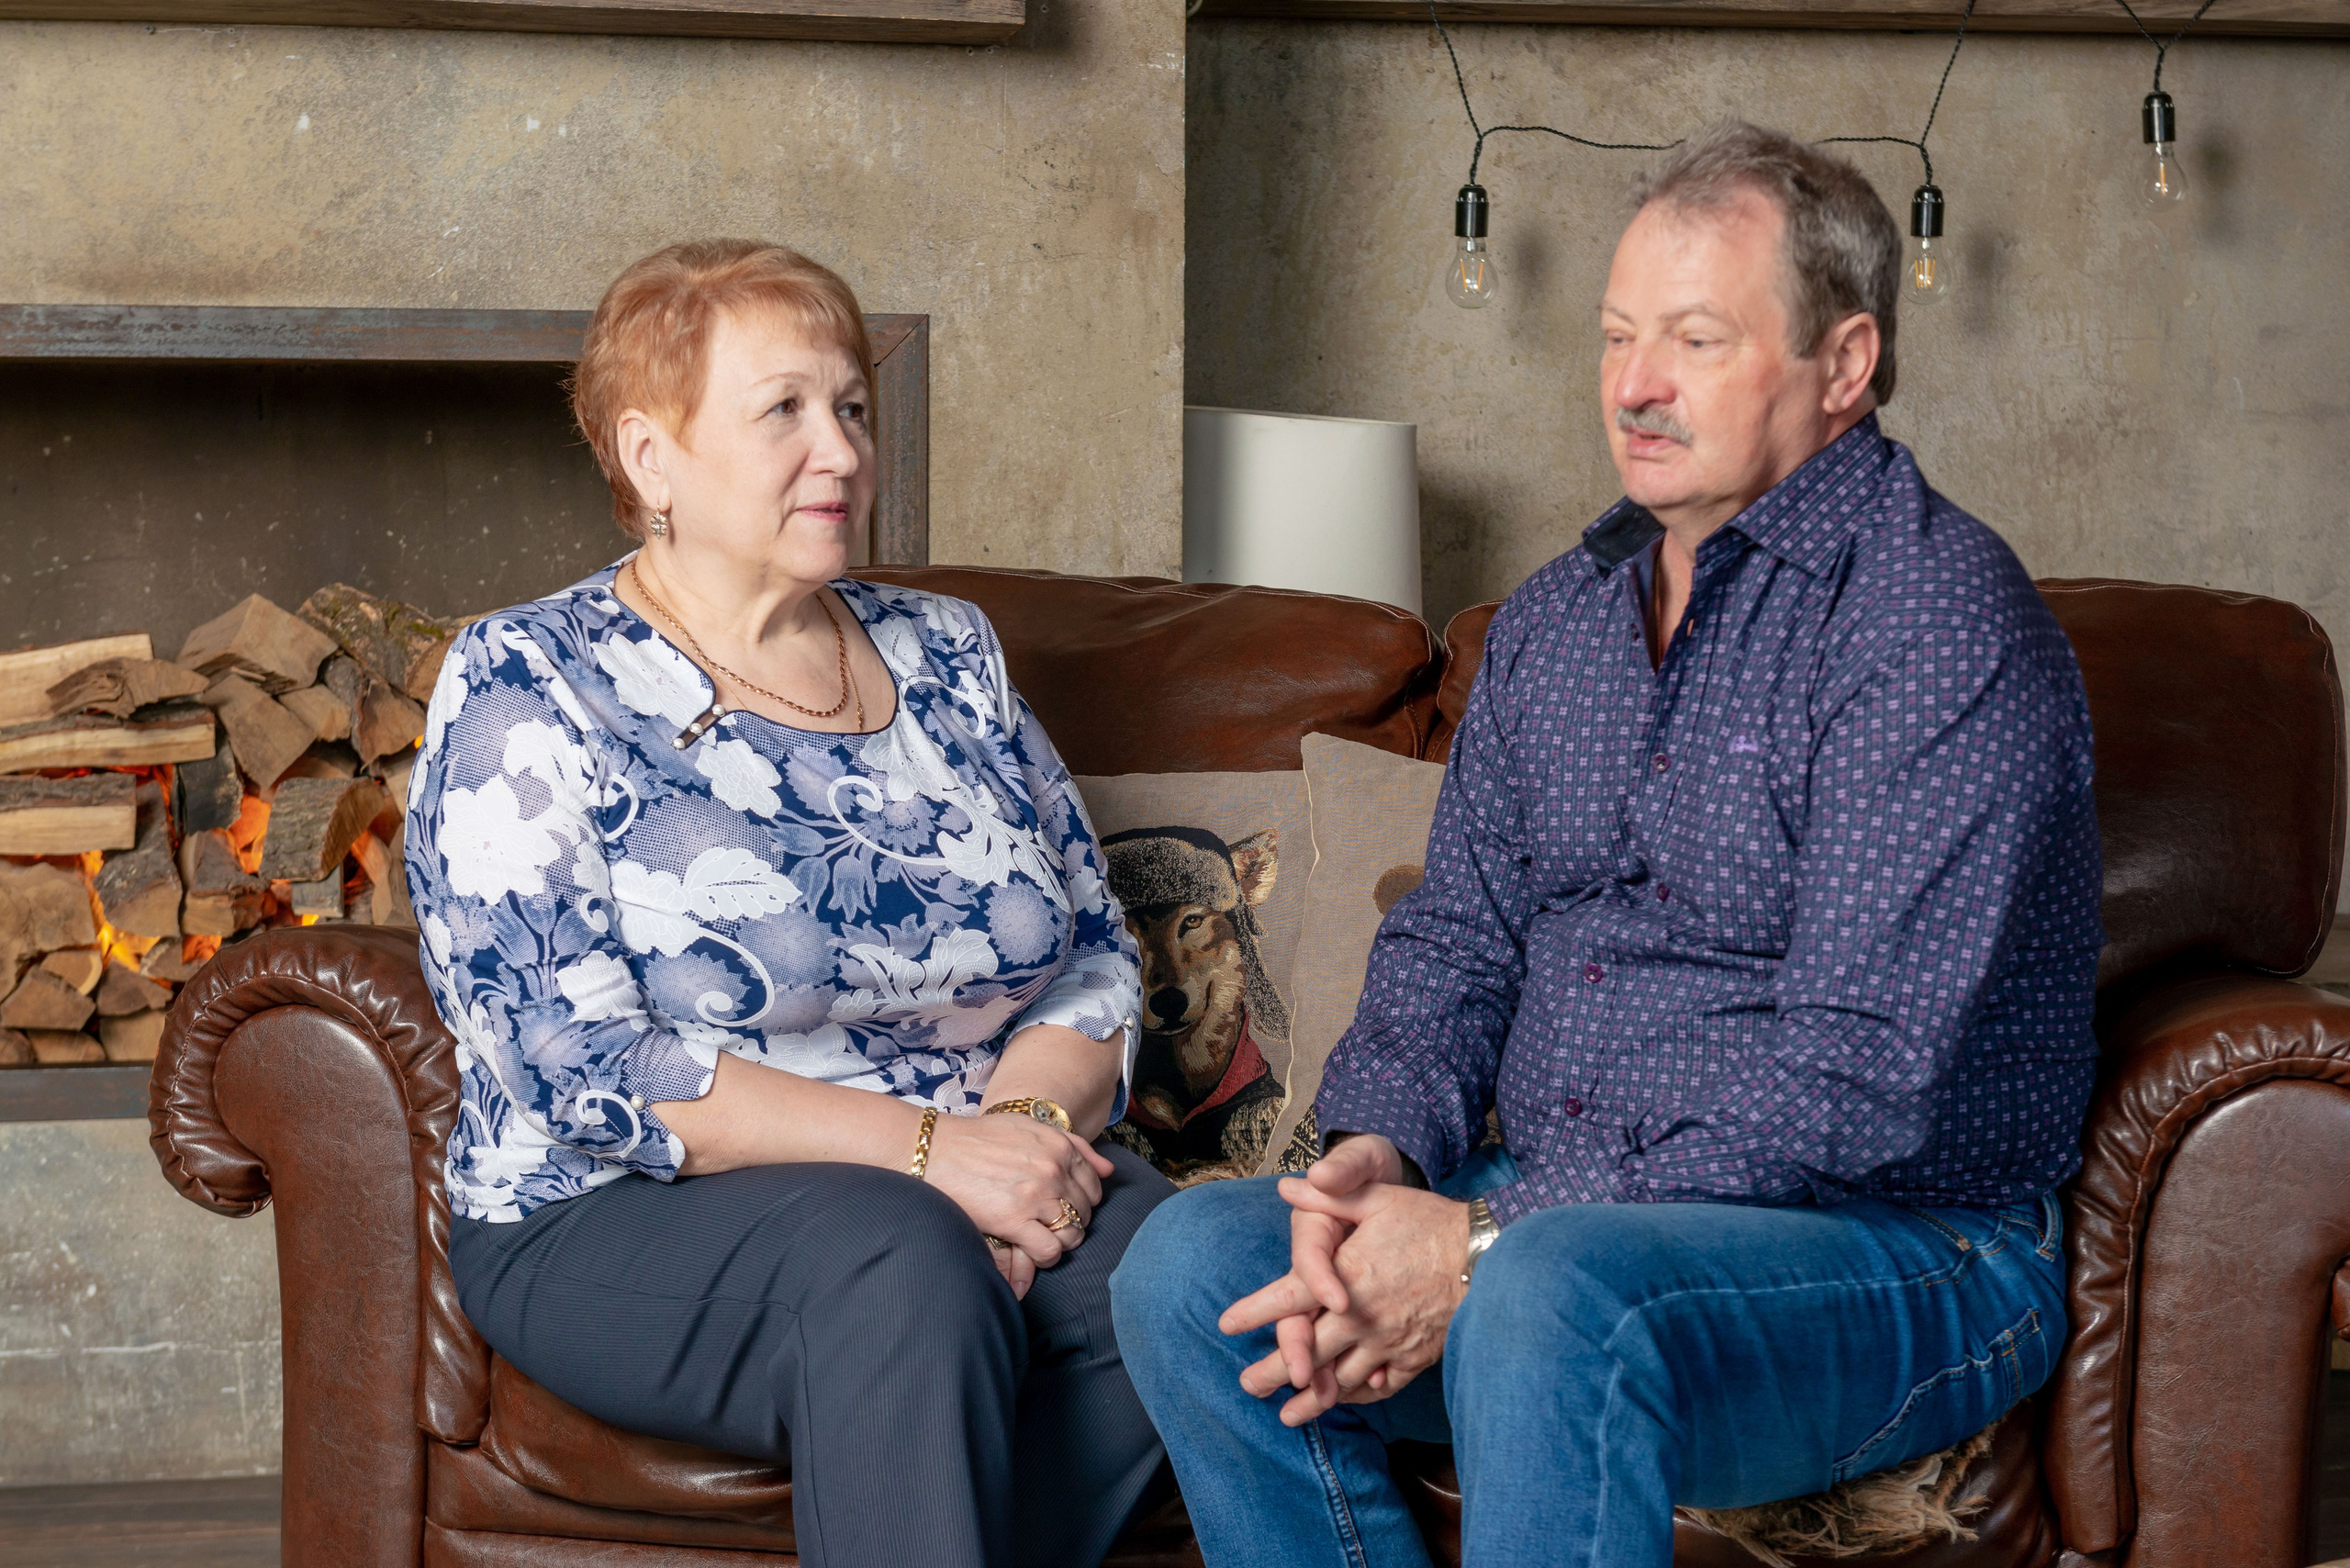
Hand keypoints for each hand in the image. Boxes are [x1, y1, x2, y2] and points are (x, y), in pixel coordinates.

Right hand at [923, 1112, 1112, 1297]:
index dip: (1082, 1202)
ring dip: (1061, 1241)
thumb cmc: (980, 1139)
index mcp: (1059, 1146)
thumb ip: (1073, 1145)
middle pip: (1085, 1212)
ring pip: (1073, 1234)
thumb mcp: (1030, 1127)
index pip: (1094, 1186)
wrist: (936, 1150)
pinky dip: (1046, 1256)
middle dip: (1072, 1223)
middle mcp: (1053, 1170)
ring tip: (1041, 1238)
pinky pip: (1050, 1250)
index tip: (1064, 1207)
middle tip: (1049, 1225)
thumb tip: (1109, 1171)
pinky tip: (1030, 1249)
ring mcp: (1036, 1196)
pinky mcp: (1014, 1220)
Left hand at [1222, 1150, 1468, 1425]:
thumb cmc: (1430, 1223)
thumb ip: (1331, 1197)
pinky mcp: (1414, 1356)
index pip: (1290, 1298)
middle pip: (1307, 1351)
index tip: (1227, 1325)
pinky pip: (1380, 1384)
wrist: (1487, 1257)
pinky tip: (1345, 1398)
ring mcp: (1388, 1342)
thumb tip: (1288, 1186)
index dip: (1255, 1312)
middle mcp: (1362, 1317)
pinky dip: (1359, 1394)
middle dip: (1273, 1371)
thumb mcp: (1379, 1198)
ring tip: (1286, 1414)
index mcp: (1347, 1276)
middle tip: (1246, 1386)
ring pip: (1340, 1379)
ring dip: (1311, 1398)